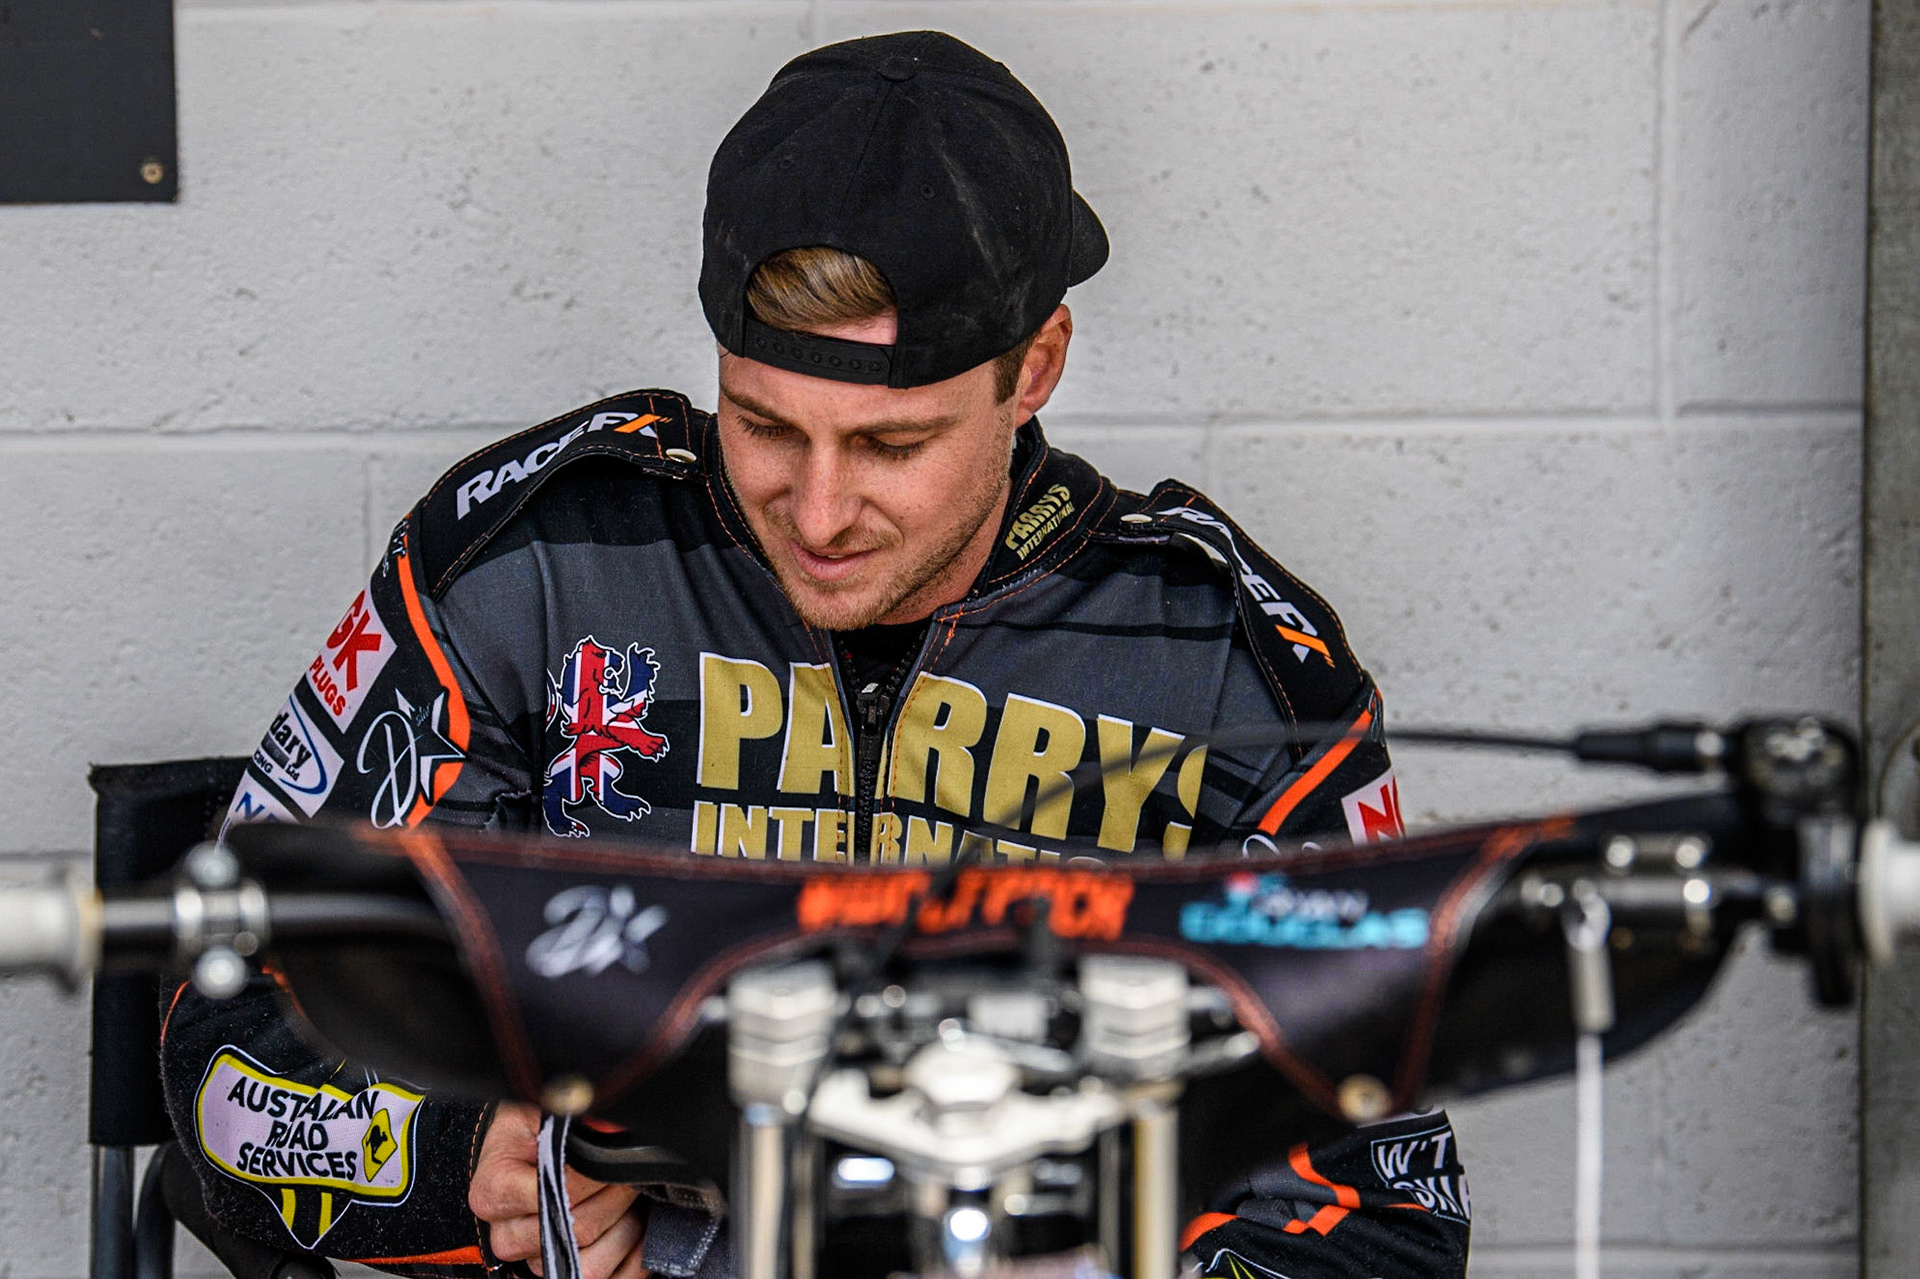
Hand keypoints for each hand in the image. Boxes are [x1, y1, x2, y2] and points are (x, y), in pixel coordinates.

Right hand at [470, 1100, 648, 1278]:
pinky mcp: (559, 1274)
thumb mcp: (541, 1112)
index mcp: (493, 1192)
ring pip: (589, 1266)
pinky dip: (631, 1263)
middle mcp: (506, 1234)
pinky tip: (641, 1233)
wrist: (528, 1151)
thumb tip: (607, 1125)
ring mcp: (533, 1261)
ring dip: (625, 1230)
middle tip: (629, 1173)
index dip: (597, 1173)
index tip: (615, 1156)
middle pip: (577, 1230)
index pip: (557, 1191)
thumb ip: (567, 1119)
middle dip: (616, 1197)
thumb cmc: (536, 1130)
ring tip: (632, 1200)